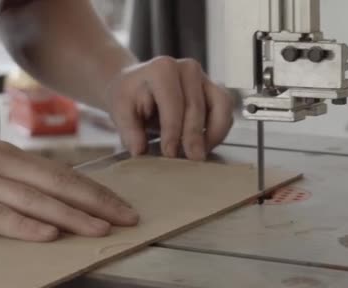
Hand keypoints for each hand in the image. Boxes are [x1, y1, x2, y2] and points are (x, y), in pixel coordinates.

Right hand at [0, 141, 138, 241]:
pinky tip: (48, 235)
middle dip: (96, 202)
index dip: (96, 191)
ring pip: (32, 199)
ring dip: (71, 215)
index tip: (123, 207)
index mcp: (9, 156)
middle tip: (127, 219)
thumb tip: (61, 204)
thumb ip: (18, 183)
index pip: (63, 174)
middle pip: (57, 183)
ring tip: (100, 230)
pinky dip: (24, 226)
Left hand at [107, 57, 233, 160]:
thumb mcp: (120, 110)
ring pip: (220, 107)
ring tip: (200, 153)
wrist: (138, 85)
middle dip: (193, 137)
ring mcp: (204, 78)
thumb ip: (129, 130)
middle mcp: (188, 69)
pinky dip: (219, 130)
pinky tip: (206, 144)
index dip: (172, 131)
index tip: (169, 153)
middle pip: (197, 107)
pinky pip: (226, 111)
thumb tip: (139, 149)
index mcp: (162, 69)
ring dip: (214, 133)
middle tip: (191, 159)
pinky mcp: (215, 90)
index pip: (173, 103)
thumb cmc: (131, 96)